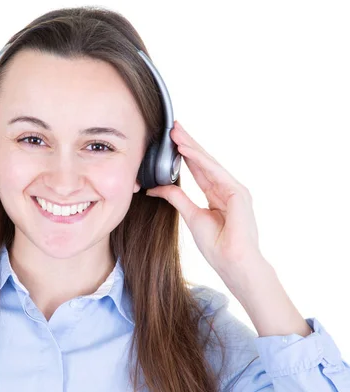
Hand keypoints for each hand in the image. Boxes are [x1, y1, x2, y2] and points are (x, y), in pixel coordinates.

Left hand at [144, 121, 263, 282]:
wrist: (233, 262)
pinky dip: (200, 160)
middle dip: (187, 143)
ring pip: (208, 163)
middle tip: (173, 127)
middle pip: (203, 161)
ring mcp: (234, 189)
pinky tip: (186, 150)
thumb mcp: (191, 216)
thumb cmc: (217, 245)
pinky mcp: (238, 193)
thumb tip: (155, 187)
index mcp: (217, 194)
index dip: (185, 154)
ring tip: (175, 133)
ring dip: (191, 146)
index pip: (198, 169)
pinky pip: (215, 172)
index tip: (172, 140)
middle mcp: (226, 188)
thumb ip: (176, 198)